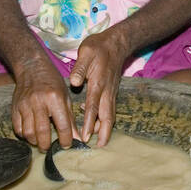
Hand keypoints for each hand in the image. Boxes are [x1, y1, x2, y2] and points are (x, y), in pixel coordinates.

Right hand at [11, 58, 76, 151]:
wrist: (32, 67)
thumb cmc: (52, 82)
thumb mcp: (65, 97)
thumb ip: (70, 119)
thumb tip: (76, 138)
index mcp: (55, 98)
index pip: (62, 125)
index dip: (66, 139)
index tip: (66, 145)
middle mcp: (39, 102)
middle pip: (42, 132)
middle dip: (47, 145)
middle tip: (50, 148)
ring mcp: (25, 105)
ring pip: (28, 133)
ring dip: (35, 141)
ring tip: (40, 142)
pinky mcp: (15, 107)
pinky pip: (17, 128)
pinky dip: (24, 135)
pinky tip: (31, 133)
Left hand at [69, 28, 130, 145]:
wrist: (116, 42)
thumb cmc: (98, 47)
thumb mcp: (86, 53)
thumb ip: (80, 68)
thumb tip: (74, 83)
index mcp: (98, 84)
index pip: (93, 107)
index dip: (90, 123)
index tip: (86, 137)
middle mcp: (107, 91)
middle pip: (107, 116)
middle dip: (104, 133)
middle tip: (98, 147)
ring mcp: (111, 92)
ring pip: (110, 114)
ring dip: (106, 129)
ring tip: (100, 142)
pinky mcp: (111, 91)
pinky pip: (110, 109)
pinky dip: (106, 120)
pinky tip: (99, 125)